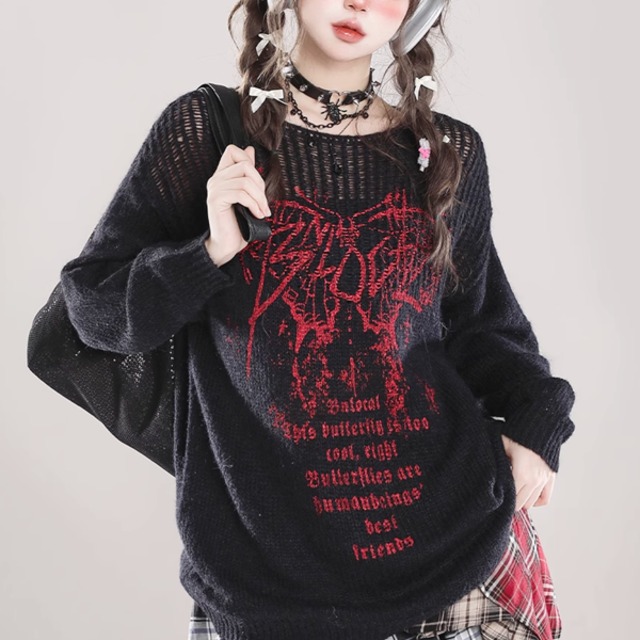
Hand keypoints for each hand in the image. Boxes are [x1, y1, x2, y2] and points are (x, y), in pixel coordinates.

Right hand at [204, 144, 270, 265]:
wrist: (226, 245)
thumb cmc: (239, 223)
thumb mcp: (247, 195)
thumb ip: (247, 174)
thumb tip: (250, 149)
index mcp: (222, 175)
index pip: (233, 150)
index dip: (249, 160)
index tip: (258, 184)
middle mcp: (215, 179)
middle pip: (245, 165)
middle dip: (260, 184)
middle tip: (264, 203)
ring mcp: (214, 189)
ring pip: (245, 181)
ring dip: (260, 198)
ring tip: (263, 212)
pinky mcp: (216, 200)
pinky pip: (241, 194)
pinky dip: (254, 205)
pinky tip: (258, 215)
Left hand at [500, 434, 555, 510]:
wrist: (540, 427)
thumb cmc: (519, 435)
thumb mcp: (502, 446)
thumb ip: (497, 461)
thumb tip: (488, 471)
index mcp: (521, 474)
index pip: (511, 497)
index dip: (503, 501)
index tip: (497, 501)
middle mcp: (534, 480)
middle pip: (522, 503)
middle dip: (512, 503)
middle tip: (503, 501)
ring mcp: (544, 480)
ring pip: (532, 503)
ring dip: (523, 502)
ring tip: (514, 499)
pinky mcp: (551, 478)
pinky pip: (545, 498)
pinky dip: (537, 502)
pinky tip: (529, 499)